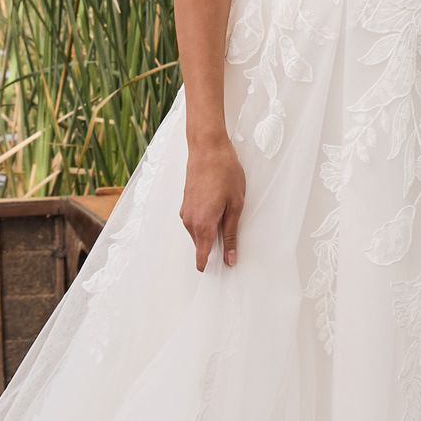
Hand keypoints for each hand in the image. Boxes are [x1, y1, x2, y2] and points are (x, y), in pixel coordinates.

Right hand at [180, 136, 245, 270]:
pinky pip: (194, 222)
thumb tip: (229, 258)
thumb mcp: (235, 205)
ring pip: (197, 233)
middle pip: (201, 246)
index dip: (209, 265)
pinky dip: (204, 222)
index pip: (202, 255)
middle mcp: (190, 221)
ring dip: (210, 232)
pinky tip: (217, 208)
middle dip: (213, 248)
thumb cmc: (224, 172)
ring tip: (227, 216)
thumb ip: (230, 234)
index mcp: (203, 224)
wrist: (207, 148)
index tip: (219, 272)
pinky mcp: (185, 203)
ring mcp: (185, 212)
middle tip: (232, 240)